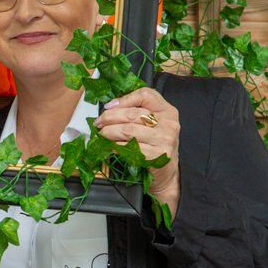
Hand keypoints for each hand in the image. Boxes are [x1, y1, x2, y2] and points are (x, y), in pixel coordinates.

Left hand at [94, 87, 179, 218]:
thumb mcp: (152, 125)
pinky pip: (129, 148)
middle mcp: (169, 123)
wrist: (167, 172)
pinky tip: (110, 147)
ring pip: (128, 130)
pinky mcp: (158, 155)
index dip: (124, 99)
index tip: (108, 106)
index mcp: (167, 110)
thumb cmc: (155, 145)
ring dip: (109, 132)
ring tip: (102, 135)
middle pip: (132, 114)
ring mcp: (164, 139)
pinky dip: (115, 146)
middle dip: (110, 118)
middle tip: (98, 123)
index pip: (145, 95)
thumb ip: (137, 112)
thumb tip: (109, 107)